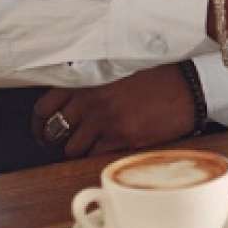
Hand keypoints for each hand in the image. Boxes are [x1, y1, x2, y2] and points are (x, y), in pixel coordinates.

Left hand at [32, 63, 195, 158]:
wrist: (189, 87)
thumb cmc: (158, 76)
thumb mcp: (119, 71)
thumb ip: (92, 84)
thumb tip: (73, 100)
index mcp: (89, 82)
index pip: (45, 105)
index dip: (38, 122)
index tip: (41, 128)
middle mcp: (93, 102)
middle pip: (54, 130)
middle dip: (53, 140)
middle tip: (58, 144)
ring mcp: (106, 122)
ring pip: (72, 148)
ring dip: (75, 150)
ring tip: (86, 147)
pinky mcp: (122, 139)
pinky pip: (94, 155)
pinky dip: (95, 156)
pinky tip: (105, 149)